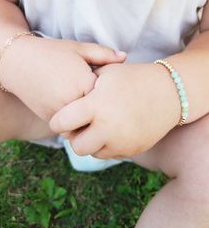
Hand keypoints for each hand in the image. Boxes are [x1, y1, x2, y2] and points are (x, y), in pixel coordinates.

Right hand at [2, 37, 125, 120]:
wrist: (17, 62)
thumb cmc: (51, 52)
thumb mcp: (79, 48)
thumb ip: (104, 55)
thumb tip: (125, 57)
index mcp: (85, 84)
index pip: (108, 96)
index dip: (112, 92)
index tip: (116, 89)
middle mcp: (73, 103)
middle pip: (97, 114)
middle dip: (102, 110)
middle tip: (110, 105)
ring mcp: (59, 114)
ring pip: (83, 124)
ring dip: (88, 118)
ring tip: (90, 106)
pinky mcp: (49, 119)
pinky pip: (69, 126)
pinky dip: (75, 121)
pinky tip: (75, 108)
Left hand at [50, 63, 179, 158]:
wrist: (170, 92)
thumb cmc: (134, 78)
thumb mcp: (106, 73)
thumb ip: (83, 86)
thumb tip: (66, 102)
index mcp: (96, 105)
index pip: (61, 123)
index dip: (57, 121)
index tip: (61, 118)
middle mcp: (107, 127)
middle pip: (76, 146)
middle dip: (74, 137)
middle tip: (80, 126)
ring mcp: (121, 142)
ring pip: (92, 153)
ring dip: (91, 142)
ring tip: (98, 126)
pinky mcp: (132, 150)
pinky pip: (110, 154)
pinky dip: (106, 145)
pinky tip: (112, 130)